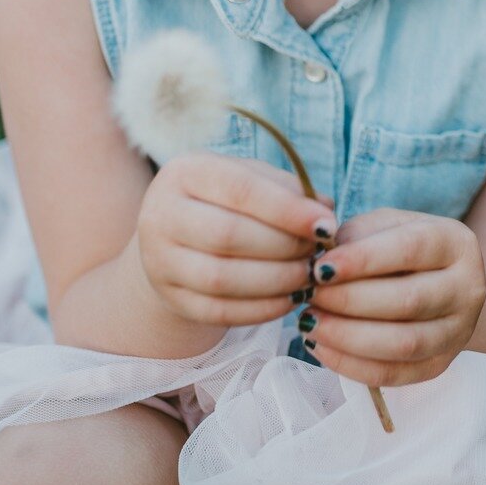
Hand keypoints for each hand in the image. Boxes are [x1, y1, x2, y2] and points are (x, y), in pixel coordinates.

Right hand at [135, 152, 334, 326]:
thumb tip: (325, 210)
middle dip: (285, 247)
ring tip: (307, 275)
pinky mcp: (171, 298)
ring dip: (277, 280)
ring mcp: (159, 261)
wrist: (175, 238)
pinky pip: (219, 311)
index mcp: (184, 173)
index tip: (327, 225)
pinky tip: (289, 299)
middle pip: (229, 235)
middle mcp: (161, 215)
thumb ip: (288, 189)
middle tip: (317, 252)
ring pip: (222, 279)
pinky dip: (262, 309)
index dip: (289, 210)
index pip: (241, 190)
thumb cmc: (225, 201)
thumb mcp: (251, 180)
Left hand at [301, 208, 485, 386]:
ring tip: (310, 323)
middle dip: (349, 301)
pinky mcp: (440, 365)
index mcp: (456, 243)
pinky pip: (394, 375)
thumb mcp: (382, 226)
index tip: (320, 268)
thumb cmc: (397, 247)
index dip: (362, 260)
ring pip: (403, 344)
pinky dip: (351, 365)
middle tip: (310, 297)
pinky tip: (321, 347)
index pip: (410, 249)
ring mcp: (459, 332)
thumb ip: (355, 237)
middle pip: (408, 301)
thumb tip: (321, 263)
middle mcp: (468, 288)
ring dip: (347, 337)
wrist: (431, 282)